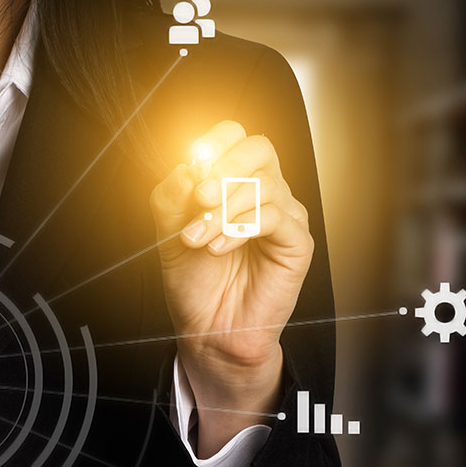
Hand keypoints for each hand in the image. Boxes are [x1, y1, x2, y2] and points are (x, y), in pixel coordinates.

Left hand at [150, 120, 312, 455]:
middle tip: (199, 196)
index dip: (215, 141)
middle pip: (260, 148)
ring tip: (198, 237)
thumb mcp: (168, 229)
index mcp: (235, 182)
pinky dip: (241, 227)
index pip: (236, 137)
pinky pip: (274, 215)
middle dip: (225, 167)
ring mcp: (284, 216)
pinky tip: (218, 248)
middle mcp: (264, 193)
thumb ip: (173, 194)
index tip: (192, 162)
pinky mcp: (297, 243)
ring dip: (223, 208)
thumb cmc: (194, 282)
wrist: (208, 329)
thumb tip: (188, 165)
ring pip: (264, 184)